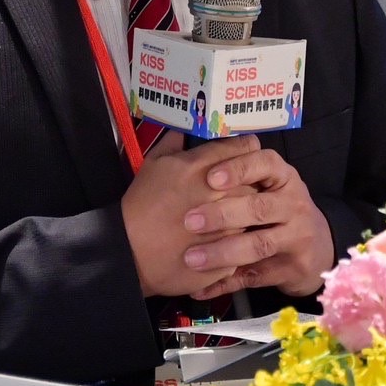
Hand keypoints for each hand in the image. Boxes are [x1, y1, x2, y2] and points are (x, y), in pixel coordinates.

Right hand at [120, 133, 262, 297]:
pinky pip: (246, 245)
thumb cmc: (140, 205)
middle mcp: (221, 193)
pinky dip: (239, 243)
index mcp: (203, 167)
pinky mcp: (230, 255)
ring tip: (229, 220)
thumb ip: (173, 143)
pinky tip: (225, 244)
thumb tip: (185, 130)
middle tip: (234, 192)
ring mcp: (228, 226)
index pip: (246, 149)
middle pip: (255, 181)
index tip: (243, 158)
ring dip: (245, 215)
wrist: (129, 252)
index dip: (246, 152)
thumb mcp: (152, 164)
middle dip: (248, 183)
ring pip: (253, 215)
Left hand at [179, 146, 334, 298]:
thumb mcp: (266, 183)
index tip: (210, 177)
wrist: (316, 247)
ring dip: (222, 252)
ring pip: (258, 245)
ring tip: (191, 258)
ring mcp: (296, 238)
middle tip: (189, 221)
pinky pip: (254, 277)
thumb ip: (232, 167)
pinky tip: (198, 288)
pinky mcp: (291, 269)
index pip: (266, 163)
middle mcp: (294, 204)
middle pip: (259, 207)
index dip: (238, 168)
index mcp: (283, 177)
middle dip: (222, 214)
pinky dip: (224, 283)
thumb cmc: (276, 206)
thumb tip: (180, 142)